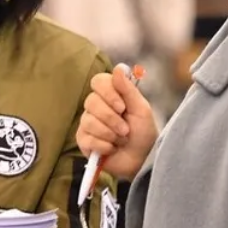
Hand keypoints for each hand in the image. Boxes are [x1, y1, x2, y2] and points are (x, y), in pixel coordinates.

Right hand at [76, 64, 158, 181]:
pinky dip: (104, 145)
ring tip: (121, 140)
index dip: (108, 93)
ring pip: (89, 121)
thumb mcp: (141, 109)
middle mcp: (95, 106)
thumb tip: (118, 67)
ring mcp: (87, 123)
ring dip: (110, 134)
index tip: (122, 107)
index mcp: (110, 94)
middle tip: (126, 130)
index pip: (98, 81)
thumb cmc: (143, 133)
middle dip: (112, 119)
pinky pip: (88, 138)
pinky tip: (112, 149)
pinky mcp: (83, 141)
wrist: (142, 159)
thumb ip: (128, 89)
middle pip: (92, 101)